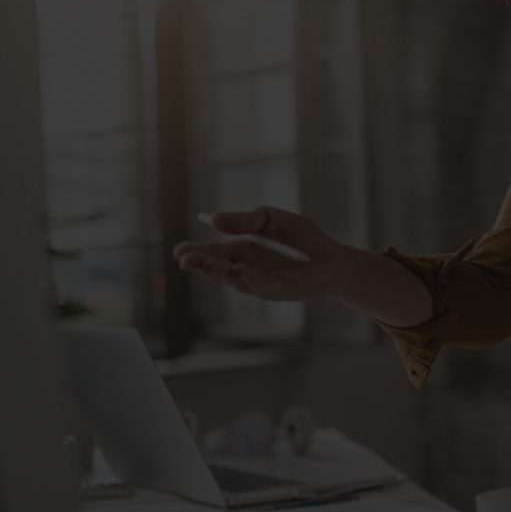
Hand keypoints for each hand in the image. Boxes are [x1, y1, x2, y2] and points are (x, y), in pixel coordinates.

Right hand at [172, 206, 347, 301]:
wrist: (332, 257)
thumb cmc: (301, 238)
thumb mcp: (269, 219)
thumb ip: (244, 221)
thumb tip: (213, 220)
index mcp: (240, 252)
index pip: (212, 253)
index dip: (195, 252)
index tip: (178, 250)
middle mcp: (246, 271)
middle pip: (218, 269)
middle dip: (201, 265)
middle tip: (184, 260)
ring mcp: (262, 283)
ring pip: (236, 280)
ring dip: (220, 272)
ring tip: (204, 264)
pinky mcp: (281, 291)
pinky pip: (263, 287)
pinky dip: (251, 279)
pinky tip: (239, 270)